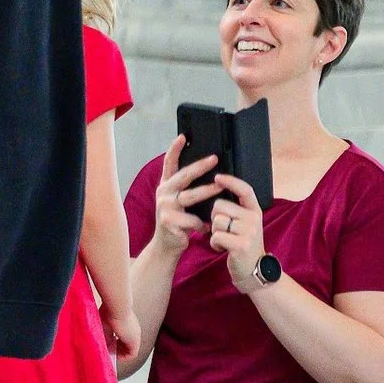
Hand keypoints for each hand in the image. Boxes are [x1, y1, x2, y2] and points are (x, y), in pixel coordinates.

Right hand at [101, 295, 141, 364]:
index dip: (115, 342)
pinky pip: (131, 354)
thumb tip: (105, 343)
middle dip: (116, 348)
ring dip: (119, 352)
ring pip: (129, 349)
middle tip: (107, 350)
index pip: (123, 336)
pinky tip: (114, 355)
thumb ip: (106, 334)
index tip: (107, 344)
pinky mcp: (135, 342)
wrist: (117, 307)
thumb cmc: (109, 310)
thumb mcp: (105, 323)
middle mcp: (134, 330)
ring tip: (110, 353)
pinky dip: (123, 357)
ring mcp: (136, 336)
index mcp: (128, 323)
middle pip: (127, 344)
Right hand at [150, 136, 220, 257]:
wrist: (167, 245)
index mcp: (166, 186)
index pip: (169, 163)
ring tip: (220, 187)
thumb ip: (187, 189)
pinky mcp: (169, 221)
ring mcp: (165, 207)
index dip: (175, 149)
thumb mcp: (179, 202)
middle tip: (214, 159)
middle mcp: (163, 193)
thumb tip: (211, 174)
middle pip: (183, 176)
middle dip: (200, 166)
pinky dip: (202, 224)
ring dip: (207, 192)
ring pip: (190, 196)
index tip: (183, 137)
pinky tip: (206, 229)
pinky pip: (193, 220)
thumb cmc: (178, 221)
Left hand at [208, 173, 269, 292]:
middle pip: (220, 205)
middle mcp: (254, 219)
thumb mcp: (244, 223)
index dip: (231, 181)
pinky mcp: (241, 245)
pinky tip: (223, 248)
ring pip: (216, 221)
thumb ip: (236, 209)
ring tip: (225, 239)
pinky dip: (214, 243)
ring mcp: (249, 232)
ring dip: (214, 231)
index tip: (217, 176)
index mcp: (255, 211)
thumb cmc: (242, 243)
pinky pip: (216, 236)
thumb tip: (216, 188)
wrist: (253, 269)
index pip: (245, 190)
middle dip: (214, 217)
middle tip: (224, 230)